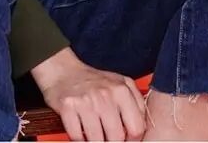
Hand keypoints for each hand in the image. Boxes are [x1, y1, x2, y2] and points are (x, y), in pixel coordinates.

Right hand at [31, 47, 146, 140]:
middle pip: (117, 137)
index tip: (127, 140)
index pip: (136, 128)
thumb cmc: (93, 80)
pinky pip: (77, 138)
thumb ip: (136, 103)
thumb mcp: (120, 84)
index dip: (133, 140)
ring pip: (97, 140)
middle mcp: (105, 95)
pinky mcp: (68, 108)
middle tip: (108, 137)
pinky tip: (81, 129)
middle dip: (113, 142)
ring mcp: (86, 102)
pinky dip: (79, 139)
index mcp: (122, 90)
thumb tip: (144, 127)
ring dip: (95, 140)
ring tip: (94, 132)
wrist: (63, 71)